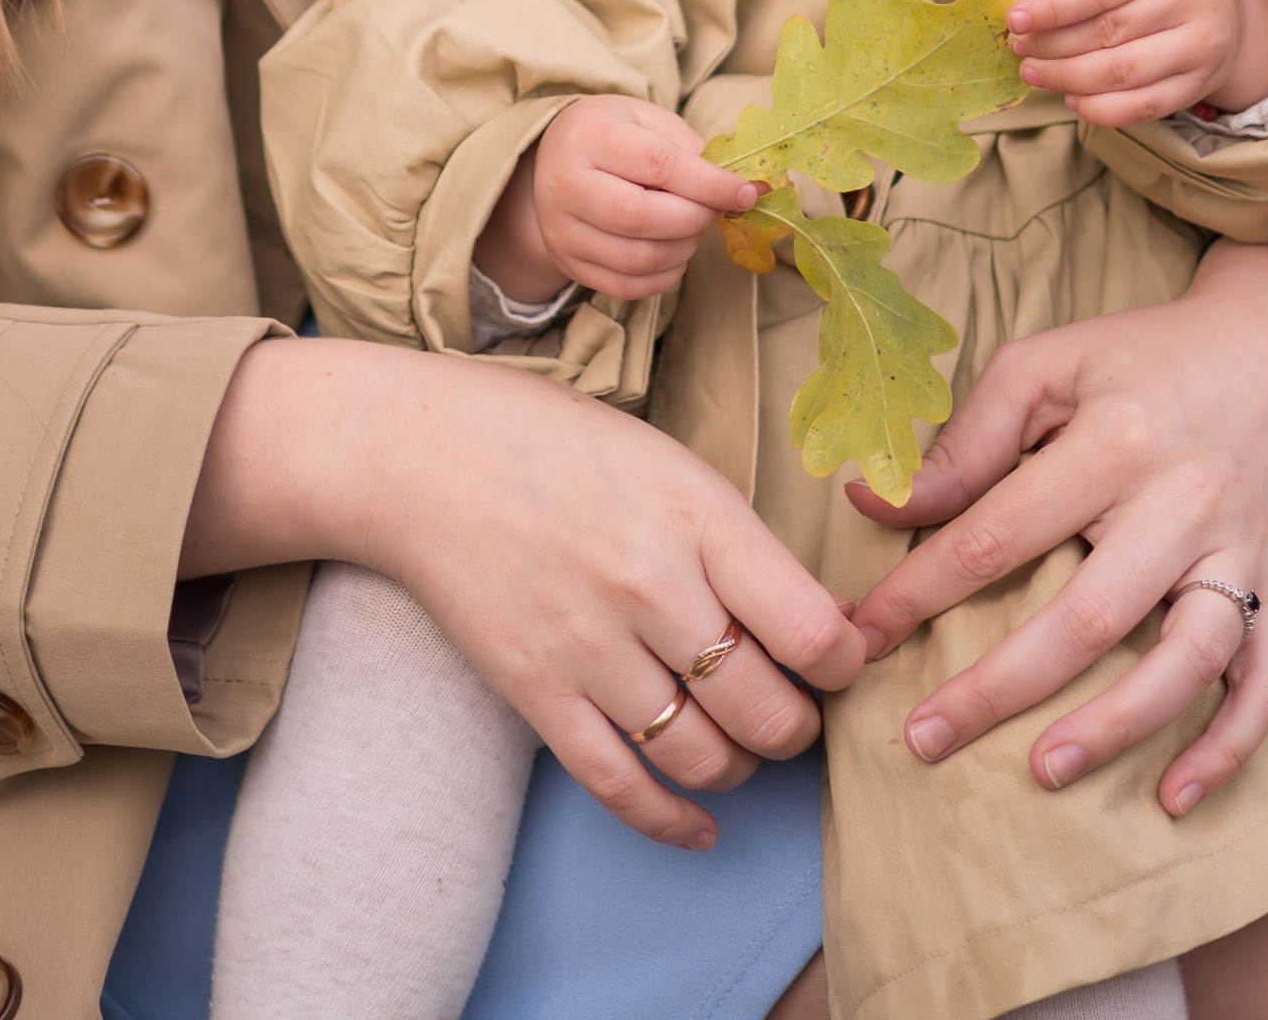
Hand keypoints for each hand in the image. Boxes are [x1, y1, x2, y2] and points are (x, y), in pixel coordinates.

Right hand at [184, 337, 864, 849]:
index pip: (811, 628)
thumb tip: (819, 616)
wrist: (421, 455)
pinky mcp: (538, 694)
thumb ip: (735, 537)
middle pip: (769, 711)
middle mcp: (650, 586)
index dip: (846, 661)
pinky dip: (673, 821)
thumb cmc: (553, 442)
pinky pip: (623, 786)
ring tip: (745, 742)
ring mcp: (590, 648)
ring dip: (744, 768)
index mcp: (695, 514)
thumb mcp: (665, 460)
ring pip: (706, 758)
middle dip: (801, 726)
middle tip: (796, 709)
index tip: (842, 658)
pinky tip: (700, 824)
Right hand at [477, 95, 761, 303]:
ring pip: (637, 257)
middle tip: (716, 209)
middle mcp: (565, 184)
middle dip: (695, 218)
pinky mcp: (569, 264)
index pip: (656, 164)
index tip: (746, 192)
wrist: (554, 161)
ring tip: (694, 227)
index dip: (708, 183)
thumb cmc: (612, 134)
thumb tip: (734, 186)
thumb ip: (687, 148)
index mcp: (588, 135)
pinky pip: (627, 286)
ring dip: (684, 248)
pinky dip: (665, 275)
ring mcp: (563, 230)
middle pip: (641, 216)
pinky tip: (675, 252)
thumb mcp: (645, 118)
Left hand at [843, 238, 1267, 816]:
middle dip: (999, 686)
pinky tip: (1173, 797)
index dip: (922, 589)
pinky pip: (1265, 682)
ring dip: (1114, 727)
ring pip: (1184, 660)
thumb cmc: (1145, 358)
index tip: (863, 636)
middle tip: (924, 739)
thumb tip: (875, 501)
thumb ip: (967, 440)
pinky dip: (1226, 747)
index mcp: (1114, 441)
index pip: (999, 532)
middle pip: (1088, 615)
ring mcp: (1242, 554)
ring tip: (1043, 770)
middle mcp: (1183, 503)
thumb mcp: (1049, 366)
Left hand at [1008, 0, 1267, 124]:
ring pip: (1124, 72)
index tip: (1015, 20)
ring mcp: (1205, 44)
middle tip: (1019, 50)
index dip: (1055, 6)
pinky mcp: (1202, 83)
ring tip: (1034, 73)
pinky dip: (1101, 109)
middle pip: (1111, 31)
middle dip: (1054, 45)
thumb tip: (1024, 1)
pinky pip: (1145, 106)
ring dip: (1068, 79)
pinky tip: (1071, 97)